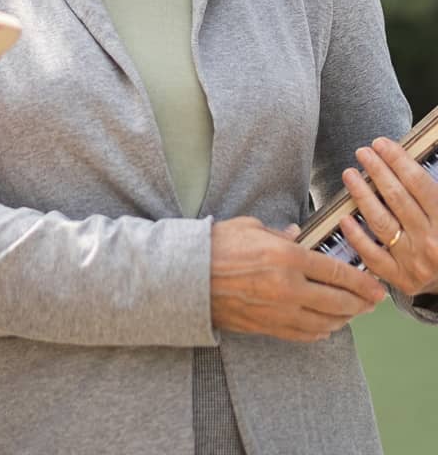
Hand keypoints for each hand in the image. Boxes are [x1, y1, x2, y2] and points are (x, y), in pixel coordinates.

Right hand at [210, 217, 385, 341]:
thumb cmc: (214, 246)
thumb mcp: (248, 226)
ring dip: (345, 318)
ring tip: (352, 313)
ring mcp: (280, 311)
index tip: (376, 285)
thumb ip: (278, 233)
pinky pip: (306, 334)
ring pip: (327, 321)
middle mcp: (289, 287)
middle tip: (372, 301)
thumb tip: (296, 235)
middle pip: (340, 301)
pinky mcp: (269, 327)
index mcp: (286, 256)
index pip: (337, 272)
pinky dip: (322, 331)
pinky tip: (326, 325)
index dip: (362, 281)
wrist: (185, 276)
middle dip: (362, 303)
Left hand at [338, 137, 437, 297]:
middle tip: (362, 152)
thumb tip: (407, 161)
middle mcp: (432, 241)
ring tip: (349, 174)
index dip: (398, 160)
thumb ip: (432, 191)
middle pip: (397, 199)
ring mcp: (415, 262)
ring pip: (381, 222)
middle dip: (377, 171)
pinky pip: (372, 255)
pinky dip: (356, 236)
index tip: (382, 144)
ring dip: (362, 194)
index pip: (419, 184)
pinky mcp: (400, 278)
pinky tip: (345, 217)